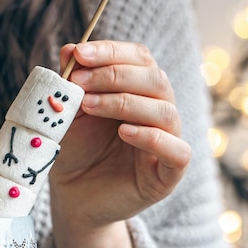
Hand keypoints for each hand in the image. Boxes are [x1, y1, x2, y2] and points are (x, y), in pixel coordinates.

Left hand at [50, 40, 190, 227]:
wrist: (73, 198)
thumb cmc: (75, 152)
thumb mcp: (70, 114)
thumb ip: (73, 83)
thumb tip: (69, 48)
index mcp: (139, 91)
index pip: (139, 58)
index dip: (111, 51)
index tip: (78, 54)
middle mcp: (158, 112)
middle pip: (155, 80)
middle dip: (114, 75)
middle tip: (79, 82)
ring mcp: (167, 143)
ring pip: (165, 111)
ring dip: (125, 102)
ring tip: (89, 106)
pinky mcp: (167, 175)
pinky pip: (178, 152)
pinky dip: (153, 138)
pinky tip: (125, 132)